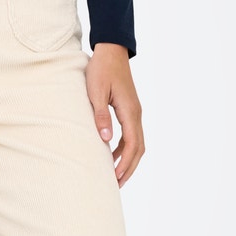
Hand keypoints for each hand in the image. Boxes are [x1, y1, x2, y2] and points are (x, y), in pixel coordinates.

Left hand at [86, 44, 143, 187]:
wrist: (111, 50)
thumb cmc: (101, 69)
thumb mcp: (96, 92)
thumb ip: (100, 116)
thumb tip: (105, 140)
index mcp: (130, 111)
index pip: (132, 144)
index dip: (125, 164)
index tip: (115, 178)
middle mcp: (136, 114)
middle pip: (139, 148)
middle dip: (129, 168)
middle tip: (116, 185)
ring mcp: (134, 112)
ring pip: (137, 143)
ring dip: (128, 160)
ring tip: (115, 176)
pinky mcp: (130, 110)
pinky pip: (131, 135)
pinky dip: (124, 149)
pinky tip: (111, 155)